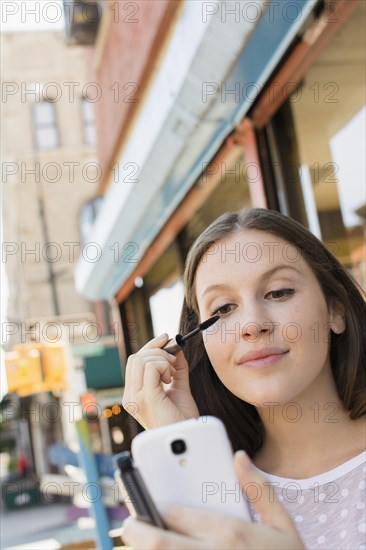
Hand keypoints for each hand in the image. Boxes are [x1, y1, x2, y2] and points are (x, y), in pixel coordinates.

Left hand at [121, 450, 304, 548]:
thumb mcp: (283, 526)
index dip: (156, 505)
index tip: (150, 500)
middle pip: (157, 545)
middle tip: (129, 525)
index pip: (178, 514)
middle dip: (136, 531)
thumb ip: (259, 489)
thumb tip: (239, 456)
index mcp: (231, 535)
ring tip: (141, 542)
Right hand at [122, 333, 199, 428]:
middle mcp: (130, 397)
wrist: (187, 439)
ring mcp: (135, 398)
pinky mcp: (145, 398)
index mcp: (134, 395)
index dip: (151, 347)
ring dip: (162, 360)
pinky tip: (170, 379)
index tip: (166, 338)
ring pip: (141, 360)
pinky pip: (151, 367)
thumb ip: (177, 369)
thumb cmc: (182, 420)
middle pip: (136, 358)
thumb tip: (177, 349)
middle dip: (157, 352)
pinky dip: (164, 366)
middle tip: (174, 364)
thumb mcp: (179, 388)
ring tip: (172, 374)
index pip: (135, 362)